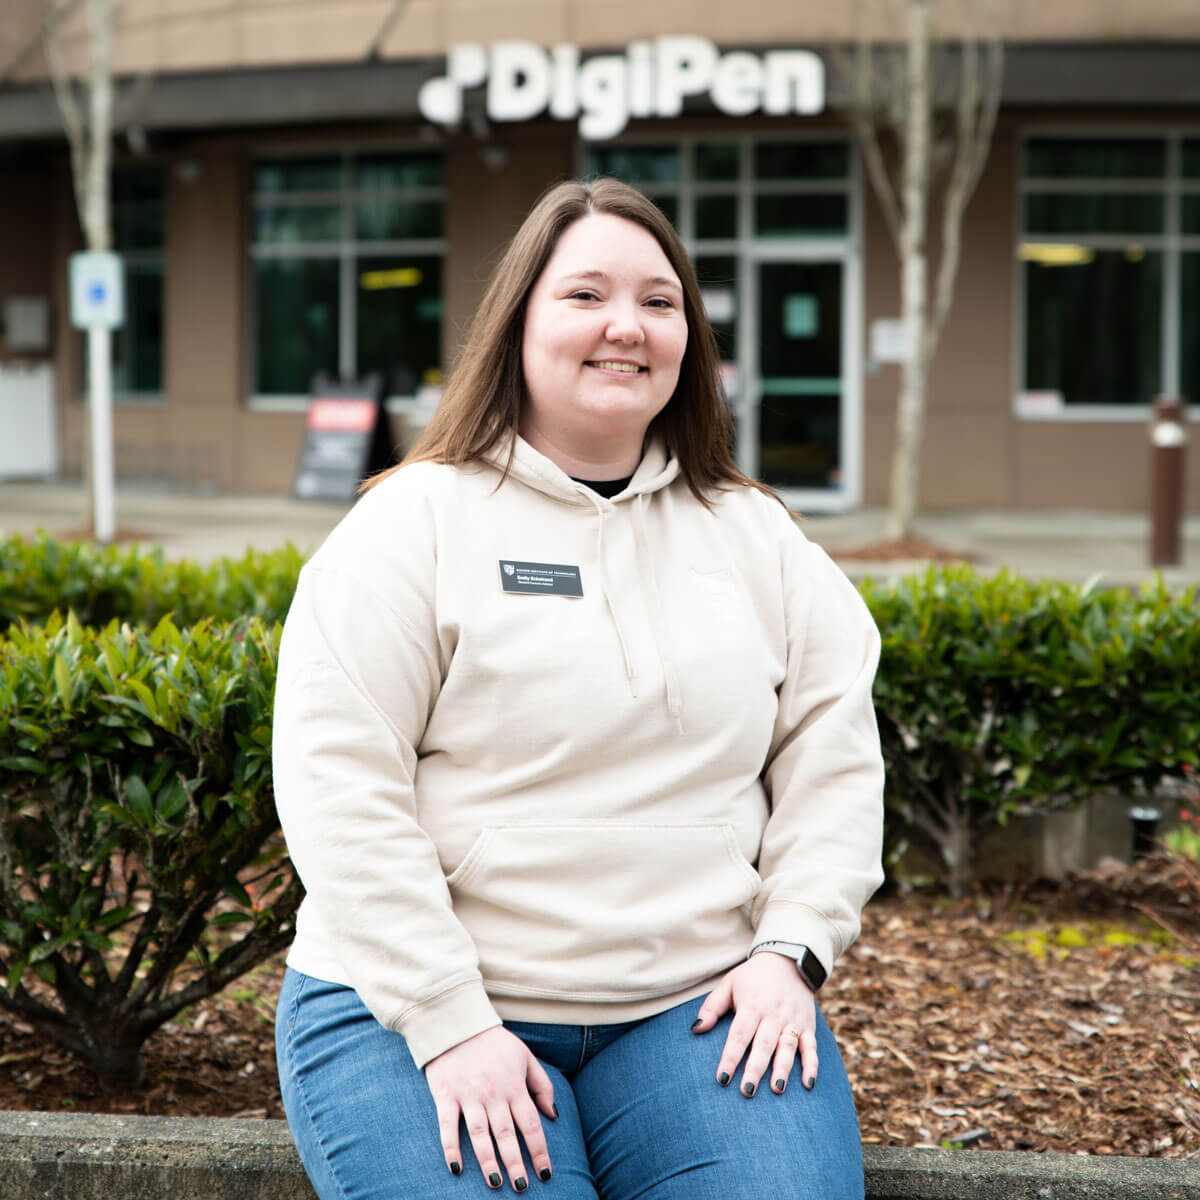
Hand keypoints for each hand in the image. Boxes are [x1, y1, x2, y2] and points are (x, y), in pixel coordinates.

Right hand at [424, 1025, 557, 1190]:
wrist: (457, 1022)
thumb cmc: (494, 1042)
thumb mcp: (525, 1056)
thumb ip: (542, 1085)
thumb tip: (553, 1115)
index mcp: (514, 1085)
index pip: (531, 1123)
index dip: (539, 1150)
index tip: (545, 1173)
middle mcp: (493, 1093)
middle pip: (507, 1133)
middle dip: (515, 1162)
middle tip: (522, 1186)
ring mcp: (468, 1095)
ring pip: (480, 1134)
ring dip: (488, 1160)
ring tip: (495, 1183)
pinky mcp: (445, 1095)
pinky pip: (448, 1125)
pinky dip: (450, 1147)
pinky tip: (456, 1168)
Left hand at [690, 951, 817, 1095]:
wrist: (787, 958)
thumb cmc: (752, 976)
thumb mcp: (729, 983)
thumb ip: (712, 1007)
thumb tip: (696, 1028)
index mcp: (751, 1005)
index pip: (739, 1035)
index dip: (730, 1057)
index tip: (722, 1078)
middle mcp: (773, 1014)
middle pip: (763, 1044)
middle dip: (755, 1069)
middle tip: (747, 1090)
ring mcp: (792, 1020)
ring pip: (788, 1047)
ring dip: (783, 1068)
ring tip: (777, 1089)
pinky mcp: (808, 1024)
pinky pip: (811, 1047)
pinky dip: (811, 1065)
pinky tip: (808, 1084)